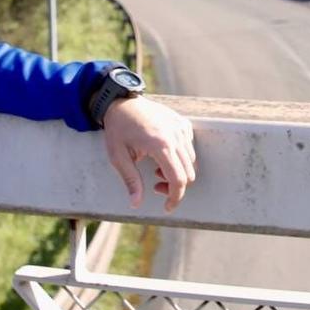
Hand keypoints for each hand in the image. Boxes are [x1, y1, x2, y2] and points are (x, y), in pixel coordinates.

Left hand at [100, 96, 196, 212]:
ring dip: (178, 172)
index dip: (175, 198)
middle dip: (174, 187)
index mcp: (160, 146)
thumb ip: (131, 181)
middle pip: (189, 174)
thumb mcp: (118, 157)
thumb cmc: (118, 129)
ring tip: (157, 168)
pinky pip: (190, 148)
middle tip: (155, 185)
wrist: (121, 102)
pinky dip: (181, 158)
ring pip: (191, 162)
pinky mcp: (182, 123)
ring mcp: (181, 128)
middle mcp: (176, 136)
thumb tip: (136, 204)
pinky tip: (164, 155)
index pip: (178, 180)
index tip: (167, 207)